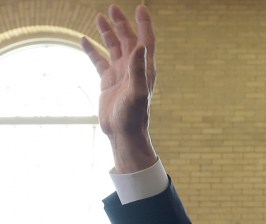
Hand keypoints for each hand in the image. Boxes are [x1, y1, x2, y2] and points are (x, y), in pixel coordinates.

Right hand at [81, 5, 156, 172]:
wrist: (123, 133)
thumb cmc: (134, 115)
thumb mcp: (137, 91)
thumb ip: (138, 68)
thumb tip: (139, 46)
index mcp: (144, 68)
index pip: (146, 41)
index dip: (144, 24)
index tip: (140, 7)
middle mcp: (133, 69)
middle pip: (128, 40)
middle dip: (122, 24)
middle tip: (113, 8)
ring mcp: (120, 74)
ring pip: (113, 48)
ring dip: (108, 32)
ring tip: (100, 17)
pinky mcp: (108, 82)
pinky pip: (99, 61)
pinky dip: (92, 50)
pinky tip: (84, 39)